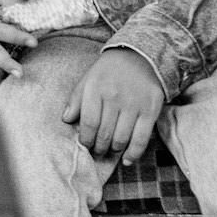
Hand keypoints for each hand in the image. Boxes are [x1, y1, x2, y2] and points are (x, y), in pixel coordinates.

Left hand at [62, 48, 163, 164]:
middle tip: (96, 151)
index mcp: (95, 89)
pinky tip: (127, 160)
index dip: (85, 139)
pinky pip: (141, 138)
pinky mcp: (150, 110)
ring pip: (121, 139)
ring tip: (109, 151)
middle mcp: (114, 97)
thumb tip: (66, 119)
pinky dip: (134, 153)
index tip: (85, 145)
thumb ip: (76, 99)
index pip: (89, 123)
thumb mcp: (88, 79)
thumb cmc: (109, 71)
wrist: (139, 56)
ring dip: (113, 150)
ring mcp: (133, 104)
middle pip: (104, 133)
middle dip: (98, 148)